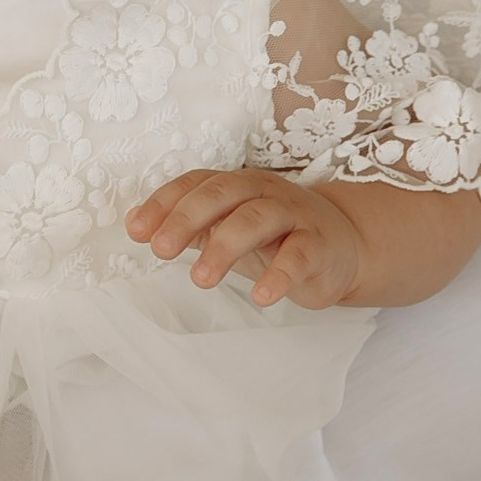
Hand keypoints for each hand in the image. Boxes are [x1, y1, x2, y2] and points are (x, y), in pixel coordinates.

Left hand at [126, 167, 363, 308]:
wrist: (345, 245)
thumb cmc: (276, 237)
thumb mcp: (228, 228)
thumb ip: (189, 226)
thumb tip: (137, 225)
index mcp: (236, 185)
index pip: (194, 184)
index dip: (164, 204)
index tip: (136, 231)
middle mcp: (263, 192)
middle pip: (222, 195)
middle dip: (187, 219)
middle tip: (160, 249)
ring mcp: (294, 215)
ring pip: (256, 219)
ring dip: (224, 247)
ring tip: (200, 280)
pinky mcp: (319, 244)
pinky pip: (299, 255)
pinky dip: (279, 275)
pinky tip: (261, 296)